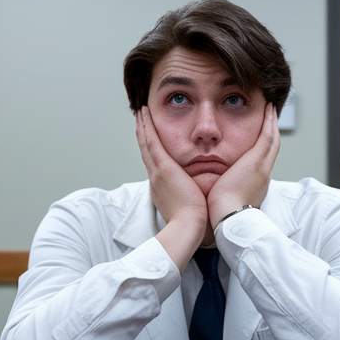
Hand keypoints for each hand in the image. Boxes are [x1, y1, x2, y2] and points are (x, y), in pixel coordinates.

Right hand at [136, 108, 207, 269]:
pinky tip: (144, 114)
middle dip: (143, 135)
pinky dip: (146, 127)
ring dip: (142, 127)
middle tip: (140, 120)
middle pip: (146, 151)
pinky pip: (151, 142)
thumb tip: (200, 194)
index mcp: (163, 188)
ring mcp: (157, 173)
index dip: (151, 149)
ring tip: (140, 112)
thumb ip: (192, 197)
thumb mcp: (190, 207)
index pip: (156, 164)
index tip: (150, 139)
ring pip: (146, 143)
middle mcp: (156, 179)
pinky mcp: (162, 168)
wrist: (189, 227)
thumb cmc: (195, 222)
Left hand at [207, 102, 279, 229]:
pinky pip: (268, 135)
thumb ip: (219, 189)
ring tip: (270, 107)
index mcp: (253, 184)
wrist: (228, 219)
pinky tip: (268, 107)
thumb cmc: (220, 214)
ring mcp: (263, 167)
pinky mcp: (257, 161)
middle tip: (270, 115)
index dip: (261, 145)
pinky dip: (269, 121)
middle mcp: (262, 174)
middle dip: (271, 130)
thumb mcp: (222, 199)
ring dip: (272, 122)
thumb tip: (209, 187)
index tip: (258, 135)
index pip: (260, 159)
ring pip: (272, 139)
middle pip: (271, 147)